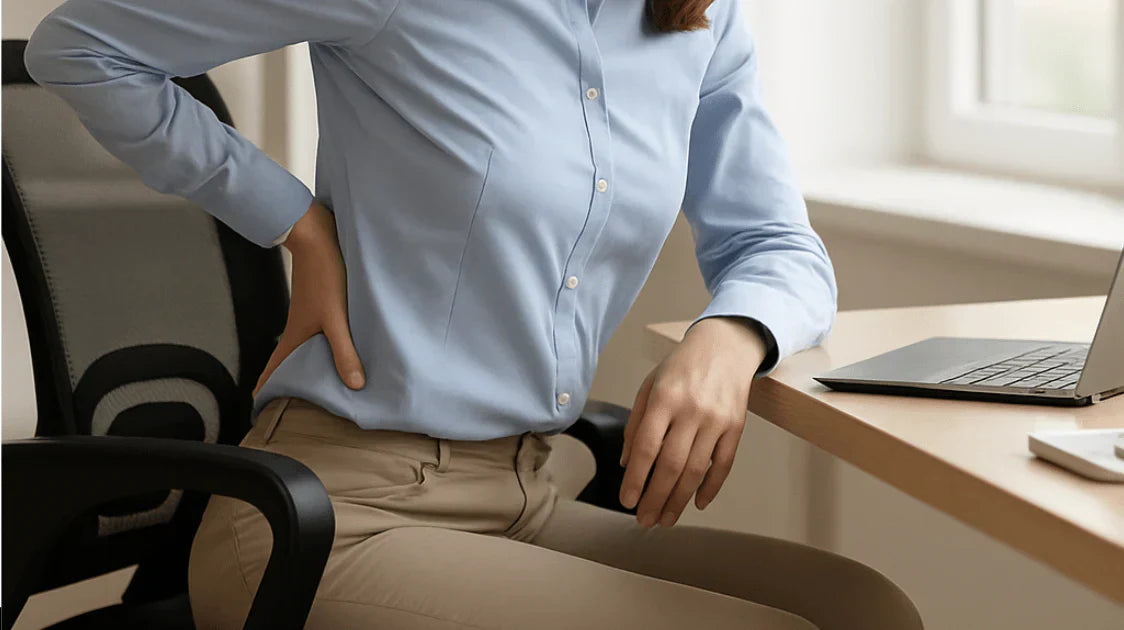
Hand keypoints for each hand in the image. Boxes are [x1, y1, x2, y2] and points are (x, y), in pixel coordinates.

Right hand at [252, 200, 364, 396]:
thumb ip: (344, 351)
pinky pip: (322, 331)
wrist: (318, 233)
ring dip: (312, 362)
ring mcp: (310, 315)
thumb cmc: (323, 274)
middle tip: (296, 401)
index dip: (265, 389)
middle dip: (291, 381)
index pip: (274, 369)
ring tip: (324, 380)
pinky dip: (327, 344)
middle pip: (290, 361)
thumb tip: (354, 385)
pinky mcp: (322, 302)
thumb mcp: (336, 317)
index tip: (260, 408)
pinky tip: (343, 345)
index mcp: (296, 335)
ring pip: (307, 345)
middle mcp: (299, 327)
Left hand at [619, 317, 767, 527]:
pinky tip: (697, 503)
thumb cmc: (681, 367)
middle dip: (655, 498)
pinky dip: (711, 487)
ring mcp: (716, 420)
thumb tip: (627, 463)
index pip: (646, 447)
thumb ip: (636, 423)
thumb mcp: (649, 386)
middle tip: (644, 520)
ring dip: (679, 499)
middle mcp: (691, 410)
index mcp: (664, 398)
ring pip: (696, 470)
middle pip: (671, 465)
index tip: (626, 500)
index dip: (635, 478)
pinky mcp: (736, 427)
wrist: (725, 345)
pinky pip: (724, 464)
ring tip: (665, 519)